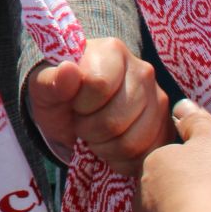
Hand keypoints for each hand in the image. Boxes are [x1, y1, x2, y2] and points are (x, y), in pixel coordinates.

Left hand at [26, 37, 170, 173]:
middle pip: (117, 119)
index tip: (73, 103)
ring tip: (95, 135)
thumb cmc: (61, 94)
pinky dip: (123, 160)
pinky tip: (110, 148)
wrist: (76, 110)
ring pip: (133, 142)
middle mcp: (143, 71)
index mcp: (112, 50)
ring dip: (105, 148)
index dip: (80, 104)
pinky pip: (147, 156)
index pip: (98, 85)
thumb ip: (52, 80)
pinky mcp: (166, 127)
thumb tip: (68, 70)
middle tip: (81, 124)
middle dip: (90, 130)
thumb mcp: (45, 87)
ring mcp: (159, 100)